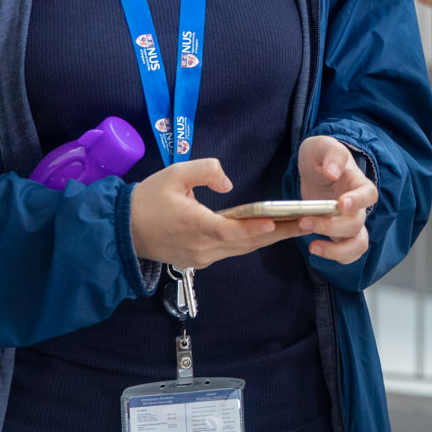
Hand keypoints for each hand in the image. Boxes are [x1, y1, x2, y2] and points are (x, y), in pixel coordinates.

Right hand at [129, 159, 304, 269]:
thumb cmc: (148, 199)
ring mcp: (201, 258)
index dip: (254, 227)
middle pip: (245, 243)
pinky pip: (232, 251)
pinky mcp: (200, 261)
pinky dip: (252, 241)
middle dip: (278, 232)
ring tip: (299, 227)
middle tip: (308, 223)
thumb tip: (228, 183)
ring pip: (242, 249)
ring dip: (270, 238)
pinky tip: (271, 231)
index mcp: (193, 226)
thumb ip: (205, 171)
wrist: (123, 230)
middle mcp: (201, 248)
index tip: (277, 221)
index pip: (230, 231)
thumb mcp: (174, 174)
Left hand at [294, 135, 378, 263]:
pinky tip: (315, 248)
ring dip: (337, 250)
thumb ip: (331, 154)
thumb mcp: (321, 145)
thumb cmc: (320, 155)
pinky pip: (347, 254)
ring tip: (313, 247)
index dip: (358, 201)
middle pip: (356, 223)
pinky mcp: (338, 233)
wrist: (314, 167)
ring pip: (358, 245)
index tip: (341, 203)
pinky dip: (335, 256)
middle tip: (305, 221)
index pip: (369, 194)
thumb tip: (333, 173)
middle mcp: (358, 206)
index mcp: (357, 183)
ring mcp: (349, 222)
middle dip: (331, 226)